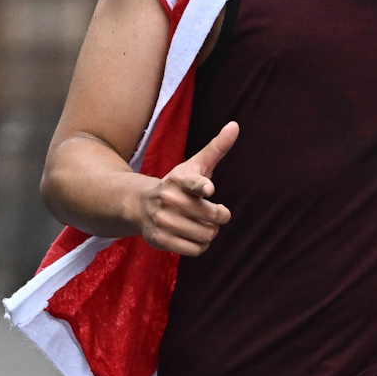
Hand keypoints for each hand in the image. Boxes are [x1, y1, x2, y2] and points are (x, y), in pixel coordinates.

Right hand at [135, 122, 238, 255]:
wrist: (140, 205)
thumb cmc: (177, 185)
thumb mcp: (195, 165)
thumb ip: (216, 148)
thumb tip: (235, 125)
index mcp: (179, 180)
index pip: (192, 182)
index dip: (201, 186)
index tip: (208, 189)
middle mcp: (169, 200)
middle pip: (212, 217)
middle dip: (219, 217)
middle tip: (214, 213)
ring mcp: (163, 221)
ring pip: (206, 235)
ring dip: (210, 232)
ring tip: (202, 225)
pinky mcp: (160, 240)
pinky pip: (196, 250)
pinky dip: (201, 246)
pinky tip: (194, 237)